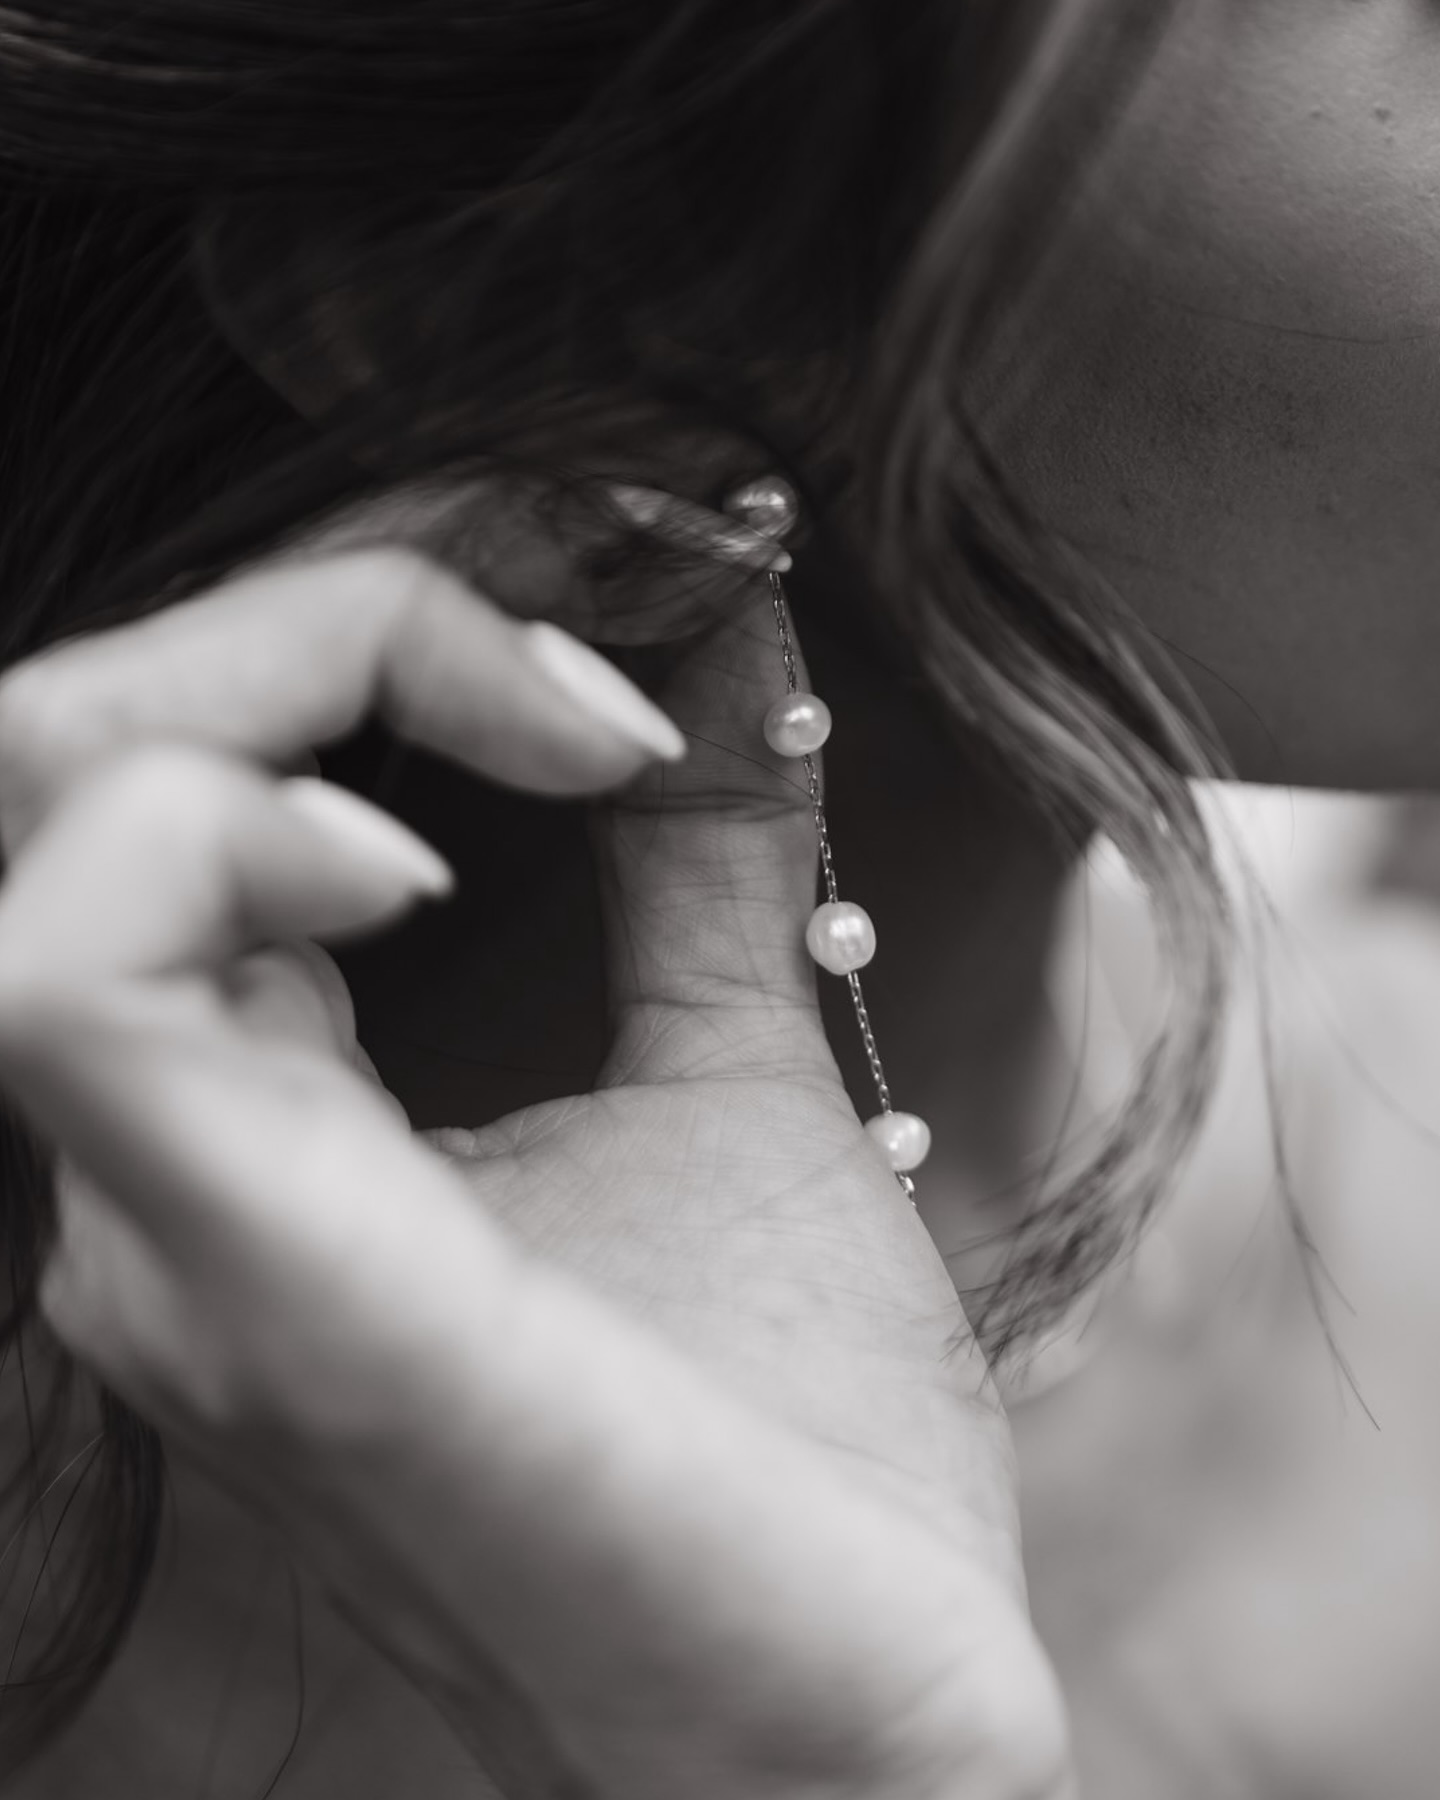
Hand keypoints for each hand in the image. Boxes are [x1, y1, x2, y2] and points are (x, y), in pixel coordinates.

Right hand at [0, 542, 1070, 1799]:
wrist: (853, 1720)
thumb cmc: (785, 1439)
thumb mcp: (736, 1081)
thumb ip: (696, 870)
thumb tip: (734, 646)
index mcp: (269, 1112)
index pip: (180, 756)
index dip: (381, 607)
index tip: (630, 641)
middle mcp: (169, 1161)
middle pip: (79, 734)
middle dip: (336, 591)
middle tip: (585, 593)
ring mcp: (184, 1222)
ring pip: (51, 805)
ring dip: (291, 658)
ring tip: (557, 705)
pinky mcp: (269, 1286)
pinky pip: (83, 981)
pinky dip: (227, 836)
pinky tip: (426, 856)